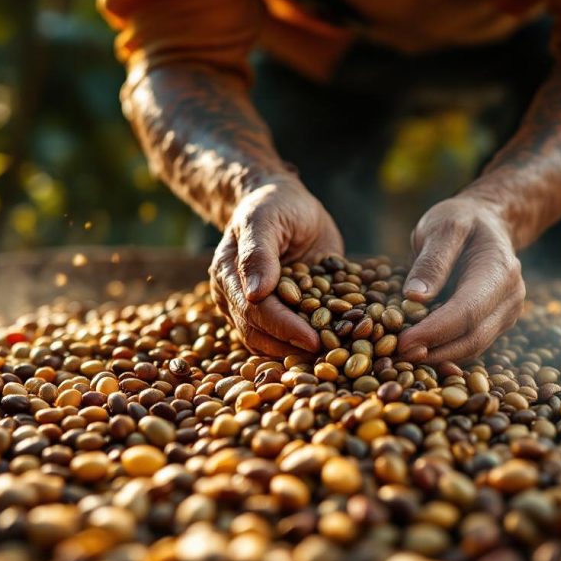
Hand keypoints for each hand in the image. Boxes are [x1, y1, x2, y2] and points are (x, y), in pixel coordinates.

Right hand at [209, 176, 343, 355]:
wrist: (283, 202)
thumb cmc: (274, 204)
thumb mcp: (266, 218)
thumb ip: (258, 252)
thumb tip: (254, 294)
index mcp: (228, 275)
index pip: (255, 310)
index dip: (284, 327)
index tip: (313, 340)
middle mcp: (235, 297)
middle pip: (260, 333)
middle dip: (293, 347)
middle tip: (329, 357)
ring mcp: (251, 308)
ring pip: (269, 343)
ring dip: (297, 354)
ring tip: (331, 358)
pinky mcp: (273, 312)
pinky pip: (284, 337)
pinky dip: (304, 345)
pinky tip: (330, 349)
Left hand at [397, 196, 524, 363]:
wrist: (488, 223)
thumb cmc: (461, 220)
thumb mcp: (442, 227)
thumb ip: (431, 261)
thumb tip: (415, 297)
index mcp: (500, 271)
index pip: (467, 311)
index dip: (434, 331)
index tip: (402, 342)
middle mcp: (510, 297)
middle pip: (472, 338)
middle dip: (434, 351)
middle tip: (396, 356)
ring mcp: (506, 314)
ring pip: (473, 348)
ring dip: (438, 357)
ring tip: (402, 358)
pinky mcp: (496, 324)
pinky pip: (470, 345)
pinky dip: (445, 351)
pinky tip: (418, 351)